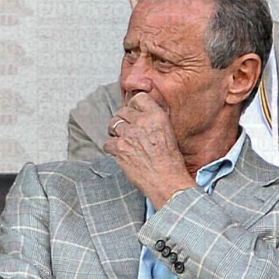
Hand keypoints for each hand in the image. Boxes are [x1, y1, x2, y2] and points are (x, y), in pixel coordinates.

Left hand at [103, 92, 194, 208]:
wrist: (167, 180)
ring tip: (123, 141)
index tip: (134, 112)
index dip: (134, 105)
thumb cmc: (170, 160)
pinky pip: (107, 143)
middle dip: (123, 119)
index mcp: (156, 116)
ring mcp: (129, 135)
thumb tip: (140, 115)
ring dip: (115, 132)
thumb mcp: (168, 132)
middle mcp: (142, 122)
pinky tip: (120, 153)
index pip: (138, 98)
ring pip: (112, 125)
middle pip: (122, 111)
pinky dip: (111, 148)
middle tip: (127, 130)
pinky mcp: (119, 149)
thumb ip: (154, 120)